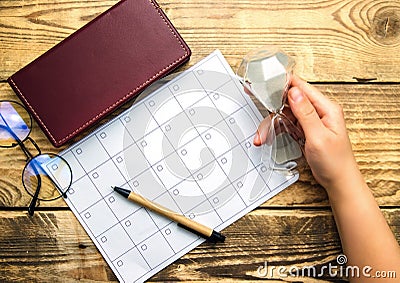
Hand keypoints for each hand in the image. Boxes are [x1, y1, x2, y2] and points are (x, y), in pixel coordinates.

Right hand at [254, 76, 360, 192]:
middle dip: (272, 107)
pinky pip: (287, 124)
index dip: (283, 83)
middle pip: (289, 100)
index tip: (266, 81)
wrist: (339, 181)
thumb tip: (294, 92)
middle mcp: (319, 112)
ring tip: (262, 134)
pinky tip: (268, 136)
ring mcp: (311, 121)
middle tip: (255, 103)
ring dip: (272, 123)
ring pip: (285, 114)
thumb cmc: (335, 162)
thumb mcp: (319, 136)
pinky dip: (276, 129)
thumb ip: (305, 113)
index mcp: (326, 108)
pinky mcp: (305, 130)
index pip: (302, 88)